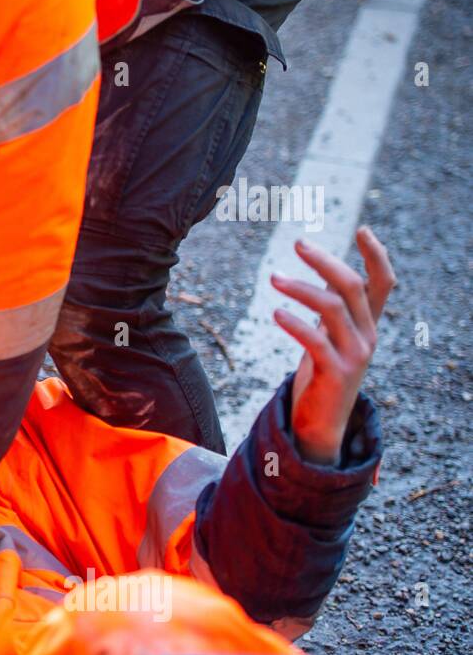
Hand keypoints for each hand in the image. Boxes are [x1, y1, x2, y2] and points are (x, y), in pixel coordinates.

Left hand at [271, 226, 395, 464]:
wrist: (320, 425)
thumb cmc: (320, 375)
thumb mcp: (330, 338)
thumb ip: (331, 310)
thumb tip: (318, 275)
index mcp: (366, 326)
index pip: (382, 284)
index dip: (376, 255)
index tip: (362, 228)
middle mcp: (367, 337)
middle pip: (352, 287)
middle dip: (325, 262)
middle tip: (298, 243)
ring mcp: (354, 355)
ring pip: (333, 308)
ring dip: (301, 289)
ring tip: (272, 278)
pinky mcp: (335, 373)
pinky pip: (316, 341)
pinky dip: (296, 323)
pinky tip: (276, 313)